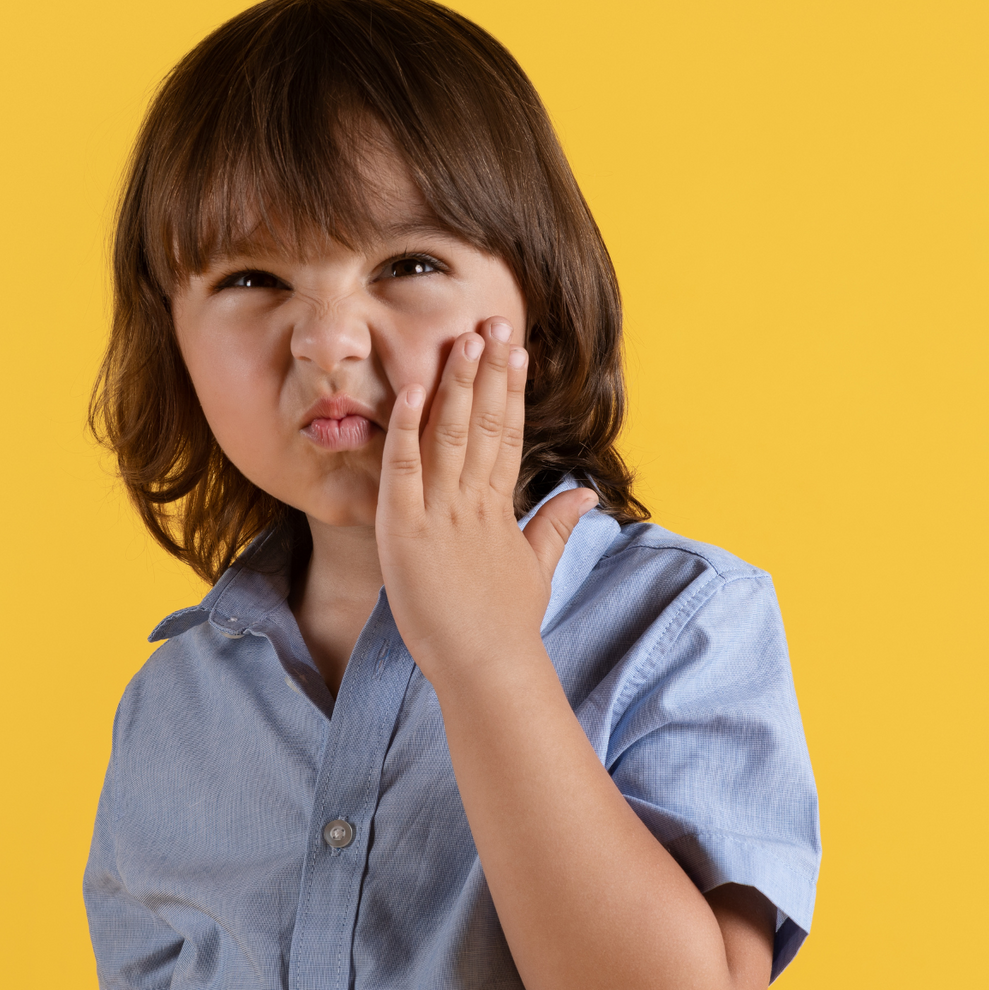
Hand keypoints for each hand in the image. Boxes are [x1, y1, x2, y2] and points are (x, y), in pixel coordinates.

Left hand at [375, 317, 598, 683]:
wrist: (486, 669)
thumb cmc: (504, 627)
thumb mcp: (536, 569)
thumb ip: (556, 527)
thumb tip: (585, 496)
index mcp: (498, 510)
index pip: (507, 435)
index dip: (510, 390)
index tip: (516, 349)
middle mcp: (473, 504)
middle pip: (484, 424)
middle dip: (489, 371)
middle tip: (494, 320)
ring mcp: (440, 515)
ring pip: (449, 436)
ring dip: (456, 385)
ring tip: (465, 339)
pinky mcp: (405, 533)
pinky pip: (403, 471)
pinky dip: (405, 430)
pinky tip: (410, 391)